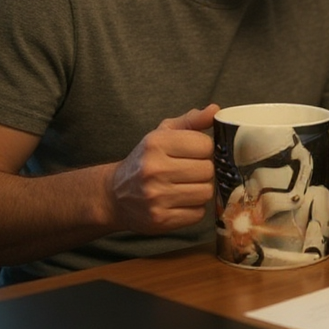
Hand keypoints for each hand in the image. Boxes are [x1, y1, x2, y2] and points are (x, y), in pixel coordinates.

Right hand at [110, 105, 217, 234]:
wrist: (114, 195)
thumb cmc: (145, 160)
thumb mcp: (162, 134)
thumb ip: (190, 121)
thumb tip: (215, 109)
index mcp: (156, 144)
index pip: (205, 145)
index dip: (206, 149)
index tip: (196, 153)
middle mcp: (154, 169)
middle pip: (208, 170)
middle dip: (205, 170)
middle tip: (192, 171)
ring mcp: (156, 197)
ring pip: (206, 192)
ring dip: (201, 189)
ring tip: (187, 186)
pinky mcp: (160, 219)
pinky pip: (197, 213)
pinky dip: (194, 208)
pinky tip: (180, 201)